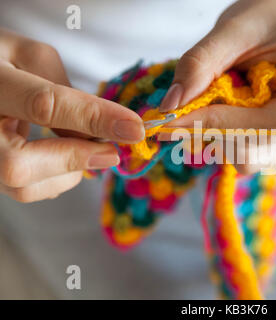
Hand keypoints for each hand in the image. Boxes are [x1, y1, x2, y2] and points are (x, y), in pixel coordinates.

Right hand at [0, 29, 144, 201]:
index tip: (133, 128)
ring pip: (22, 186)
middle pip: (18, 165)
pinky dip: (55, 178)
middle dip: (75, 159)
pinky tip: (63, 156)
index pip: (44, 106)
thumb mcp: (31, 57)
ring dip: (69, 172)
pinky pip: (24, 188)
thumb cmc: (0, 60)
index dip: (94, 119)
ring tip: (86, 148)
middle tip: (111, 151)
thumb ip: (63, 92)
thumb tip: (94, 135)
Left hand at [159, 0, 275, 184]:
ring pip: (254, 156)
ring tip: (191, 111)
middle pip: (275, 142)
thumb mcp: (233, 29)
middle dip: (222, 133)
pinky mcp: (265, 140)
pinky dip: (211, 141)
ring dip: (214, 140)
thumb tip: (171, 107)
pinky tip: (199, 120)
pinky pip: (239, 154)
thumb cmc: (262, 20)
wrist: (269, 24)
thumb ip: (202, 62)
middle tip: (171, 122)